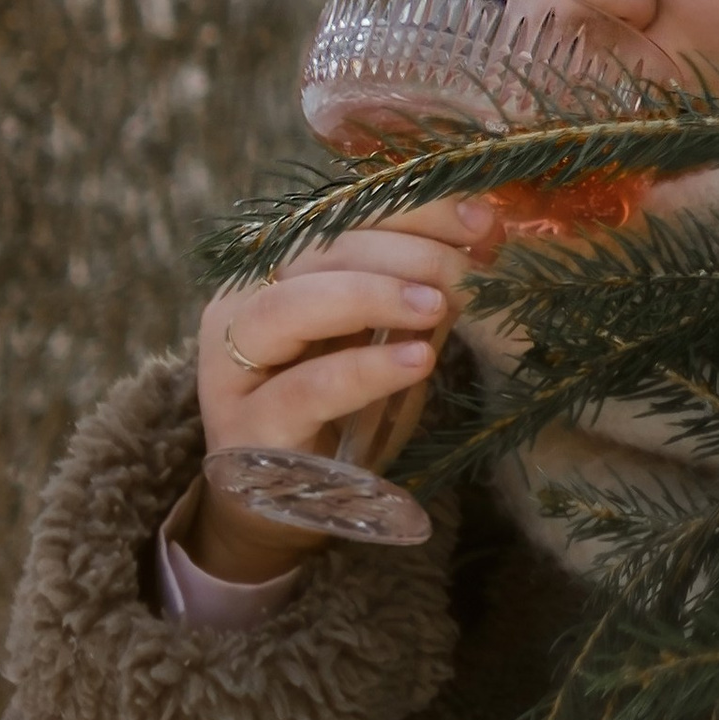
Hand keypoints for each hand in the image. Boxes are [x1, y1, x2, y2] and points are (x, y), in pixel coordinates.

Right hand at [186, 202, 497, 575]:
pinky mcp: (250, 428)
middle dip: (405, 251)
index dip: (413, 211)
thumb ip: (416, 295)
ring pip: (292, 307)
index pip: (342, 218)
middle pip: (318, 252)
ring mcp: (238, 368)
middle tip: (468, 269)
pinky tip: (416, 361)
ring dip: (372, 295)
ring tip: (438, 306)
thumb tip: (481, 243)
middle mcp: (243, 306)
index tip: (480, 218)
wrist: (287, 508)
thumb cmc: (339, 415)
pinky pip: (306, 387)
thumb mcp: (382, 343)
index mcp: (275, 271)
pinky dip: (365, 368)